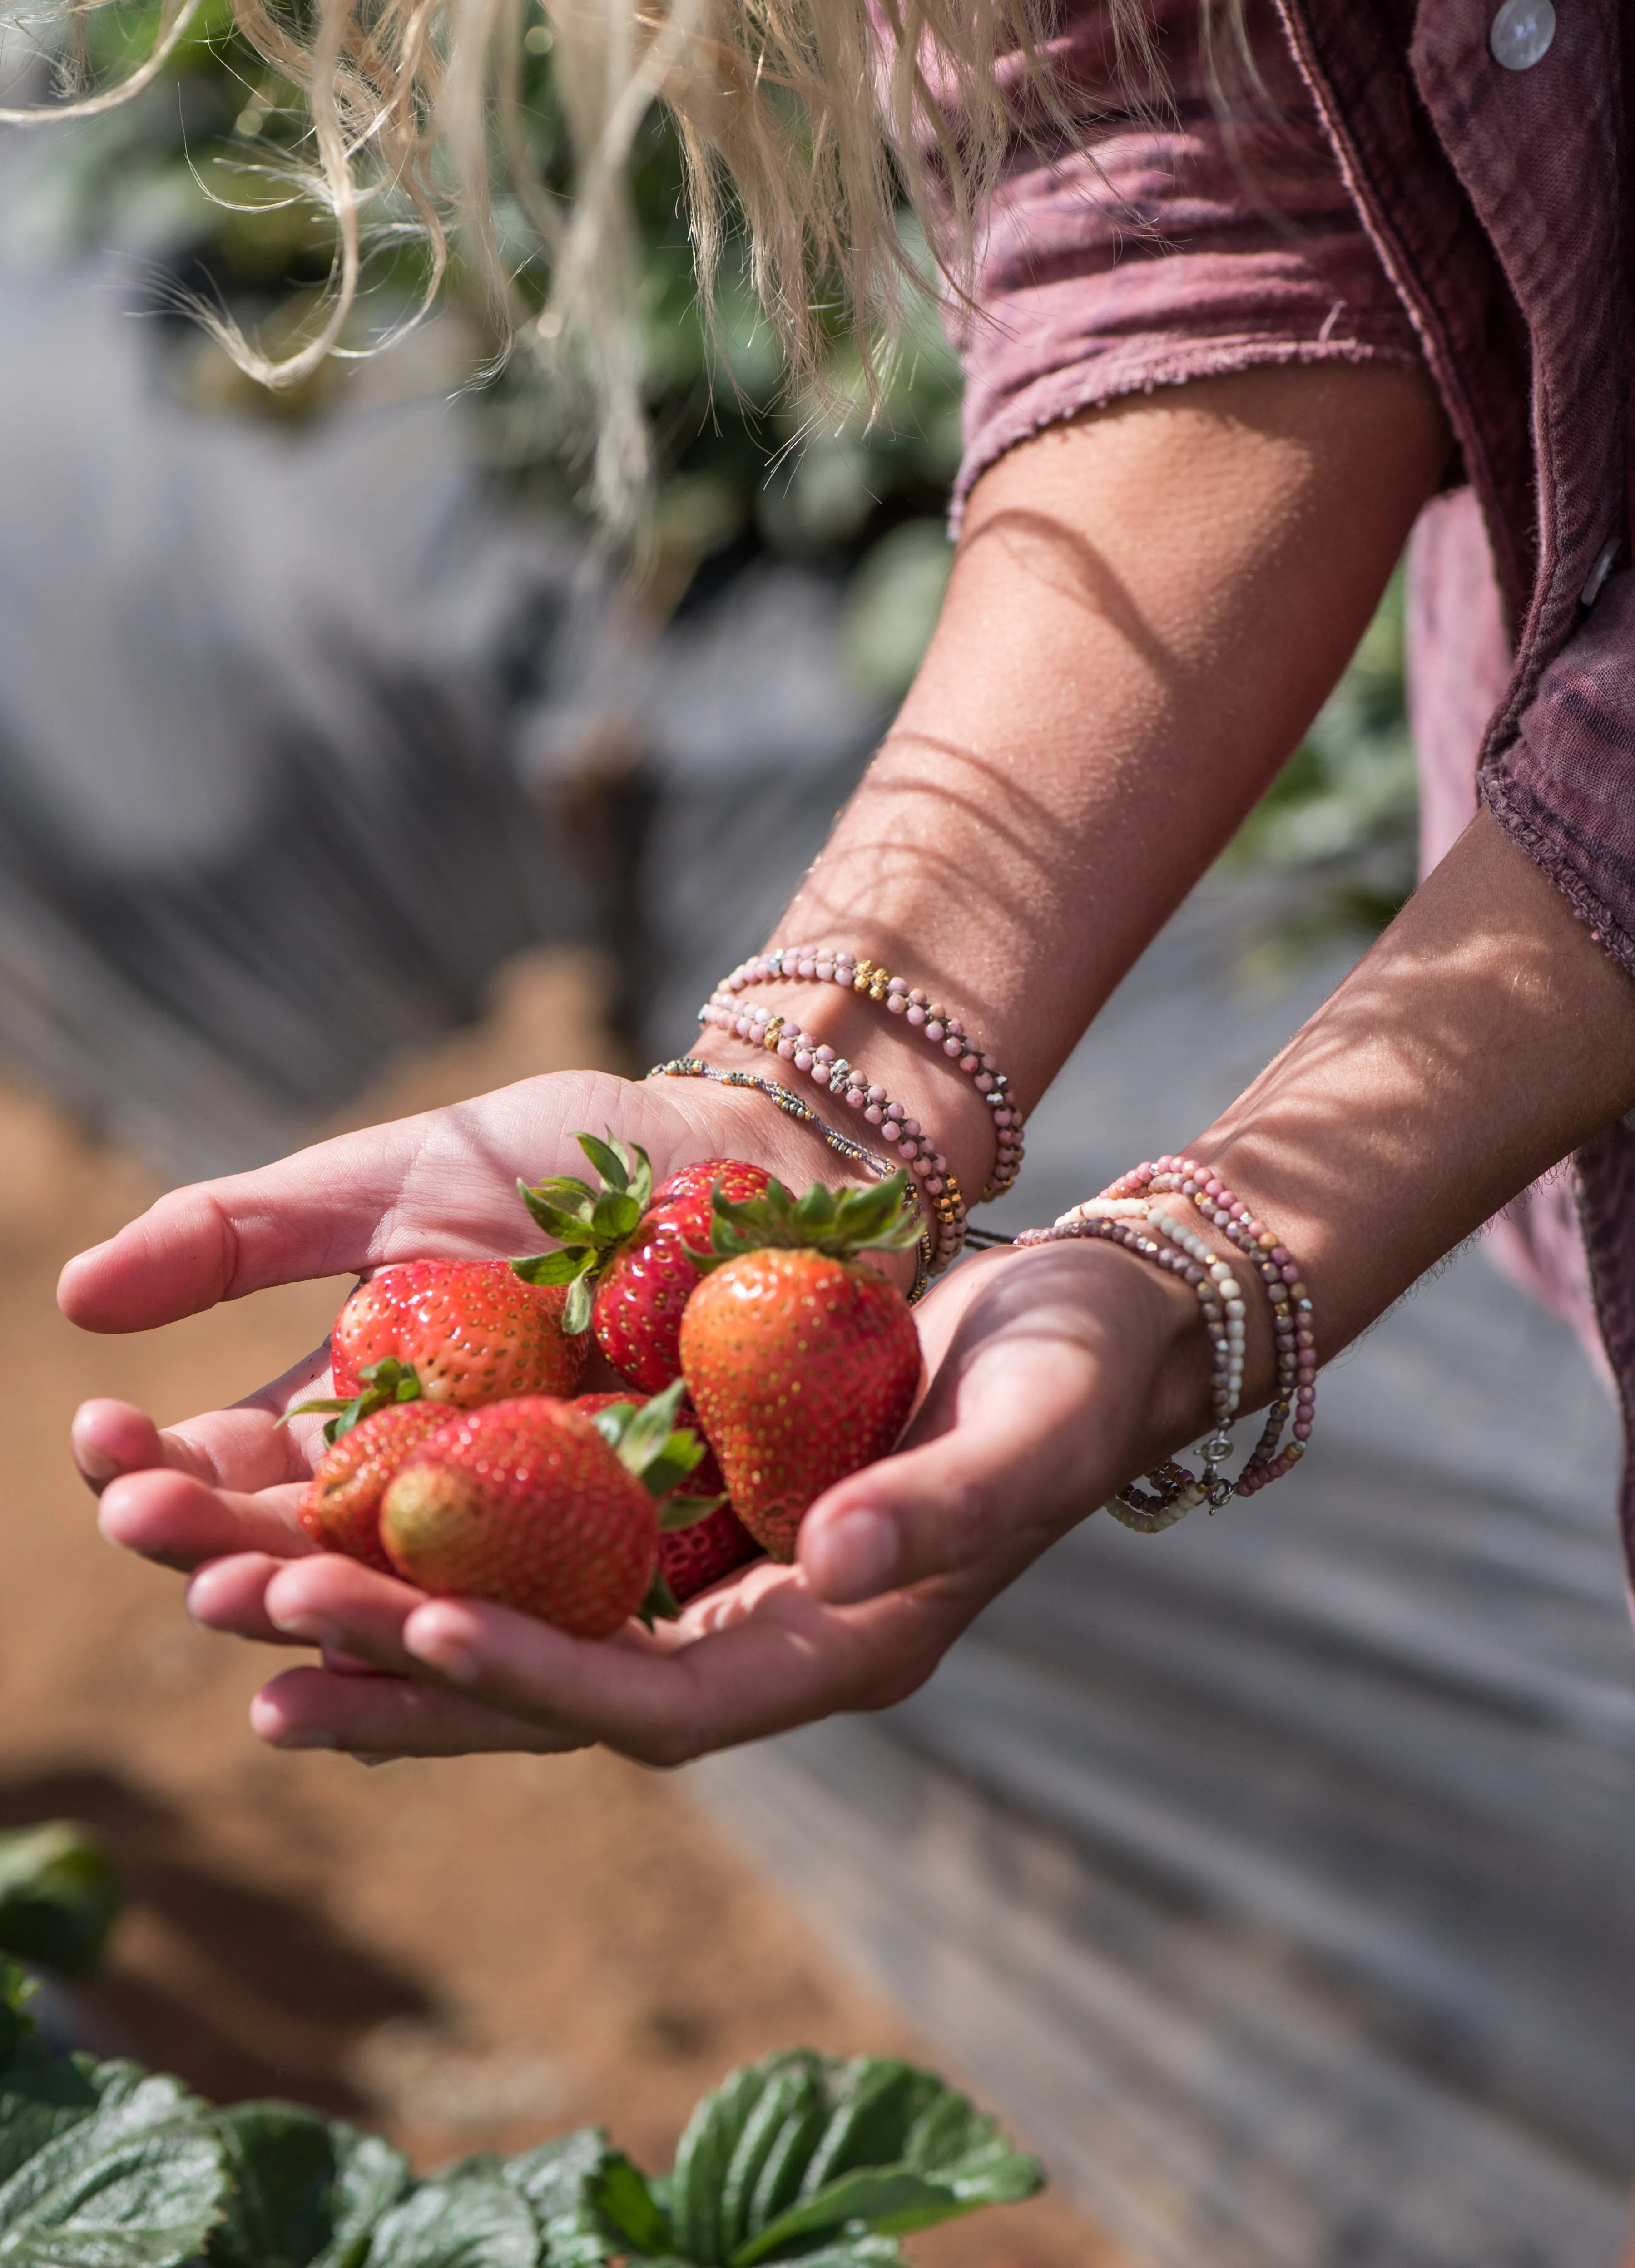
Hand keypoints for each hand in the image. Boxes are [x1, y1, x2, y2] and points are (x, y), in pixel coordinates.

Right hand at [62, 1061, 873, 1590]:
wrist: (750, 1152)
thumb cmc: (574, 1154)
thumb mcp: (397, 1177)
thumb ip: (247, 1233)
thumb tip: (76, 1296)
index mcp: (361, 1423)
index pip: (239, 1477)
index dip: (165, 1470)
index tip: (103, 1442)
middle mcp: (436, 1507)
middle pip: (313, 1565)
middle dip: (227, 1555)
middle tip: (155, 1531)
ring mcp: (540, 1547)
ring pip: (423, 1619)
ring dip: (338, 1620)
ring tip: (265, 1602)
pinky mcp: (656, 1573)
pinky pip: (572, 1641)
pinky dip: (500, 1653)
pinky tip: (434, 1644)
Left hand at [171, 1236, 1195, 1762]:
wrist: (1097, 1325)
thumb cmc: (1080, 1367)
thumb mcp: (1035, 1424)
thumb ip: (943, 1506)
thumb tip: (835, 1564)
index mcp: (843, 1644)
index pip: (663, 1698)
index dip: (543, 1677)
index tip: (419, 1628)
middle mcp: (764, 1637)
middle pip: (561, 1687)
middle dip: (409, 1667)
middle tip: (255, 1622)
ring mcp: (723, 1583)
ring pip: (533, 1629)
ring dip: (390, 1621)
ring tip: (239, 1600)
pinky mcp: (694, 1516)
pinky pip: (549, 1558)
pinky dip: (449, 1550)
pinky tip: (342, 1526)